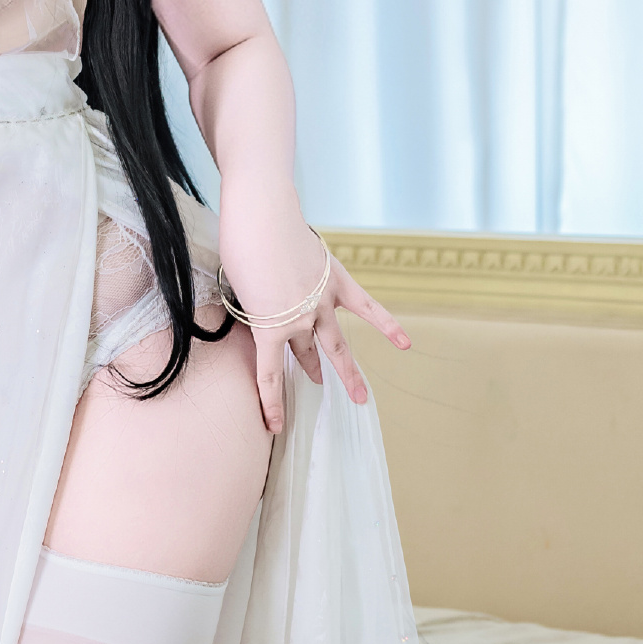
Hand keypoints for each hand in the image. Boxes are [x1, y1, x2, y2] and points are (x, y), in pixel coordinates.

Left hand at [214, 187, 410, 433]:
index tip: (274, 426)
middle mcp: (298, 322)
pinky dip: (386, 324)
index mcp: (268, 329)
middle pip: (306, 354)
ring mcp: (321, 304)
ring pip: (337, 344)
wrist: (261, 218)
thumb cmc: (239, 248)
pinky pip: (367, 308)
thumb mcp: (238, 288)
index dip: (271, 404)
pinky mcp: (337, 282)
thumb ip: (257, 306)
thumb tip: (270, 308)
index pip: (270, 376)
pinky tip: (404, 343)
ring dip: (346, 369)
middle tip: (315, 387)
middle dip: (310, 372)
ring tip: (358, 394)